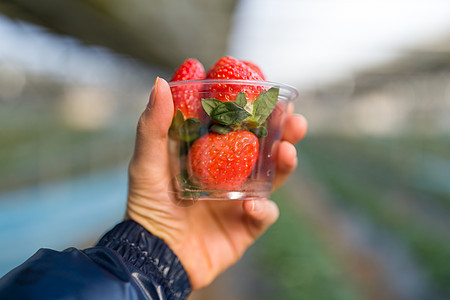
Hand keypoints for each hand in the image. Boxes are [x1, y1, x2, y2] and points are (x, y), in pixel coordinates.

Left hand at [126, 78, 306, 288]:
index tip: (266, 89)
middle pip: (264, 148)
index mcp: (210, 155)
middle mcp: (229, 174)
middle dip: (283, 132)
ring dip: (286, 163)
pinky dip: (262, 210)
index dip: (255, 108)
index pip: (238, 126)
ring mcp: (240, 199)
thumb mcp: (146, 164)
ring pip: (273, 177)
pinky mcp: (245, 226)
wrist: (153, 257)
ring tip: (288, 151)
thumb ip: (152, 127)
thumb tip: (161, 83)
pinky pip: (263, 215)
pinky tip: (251, 206)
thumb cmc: (147, 207)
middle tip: (294, 119)